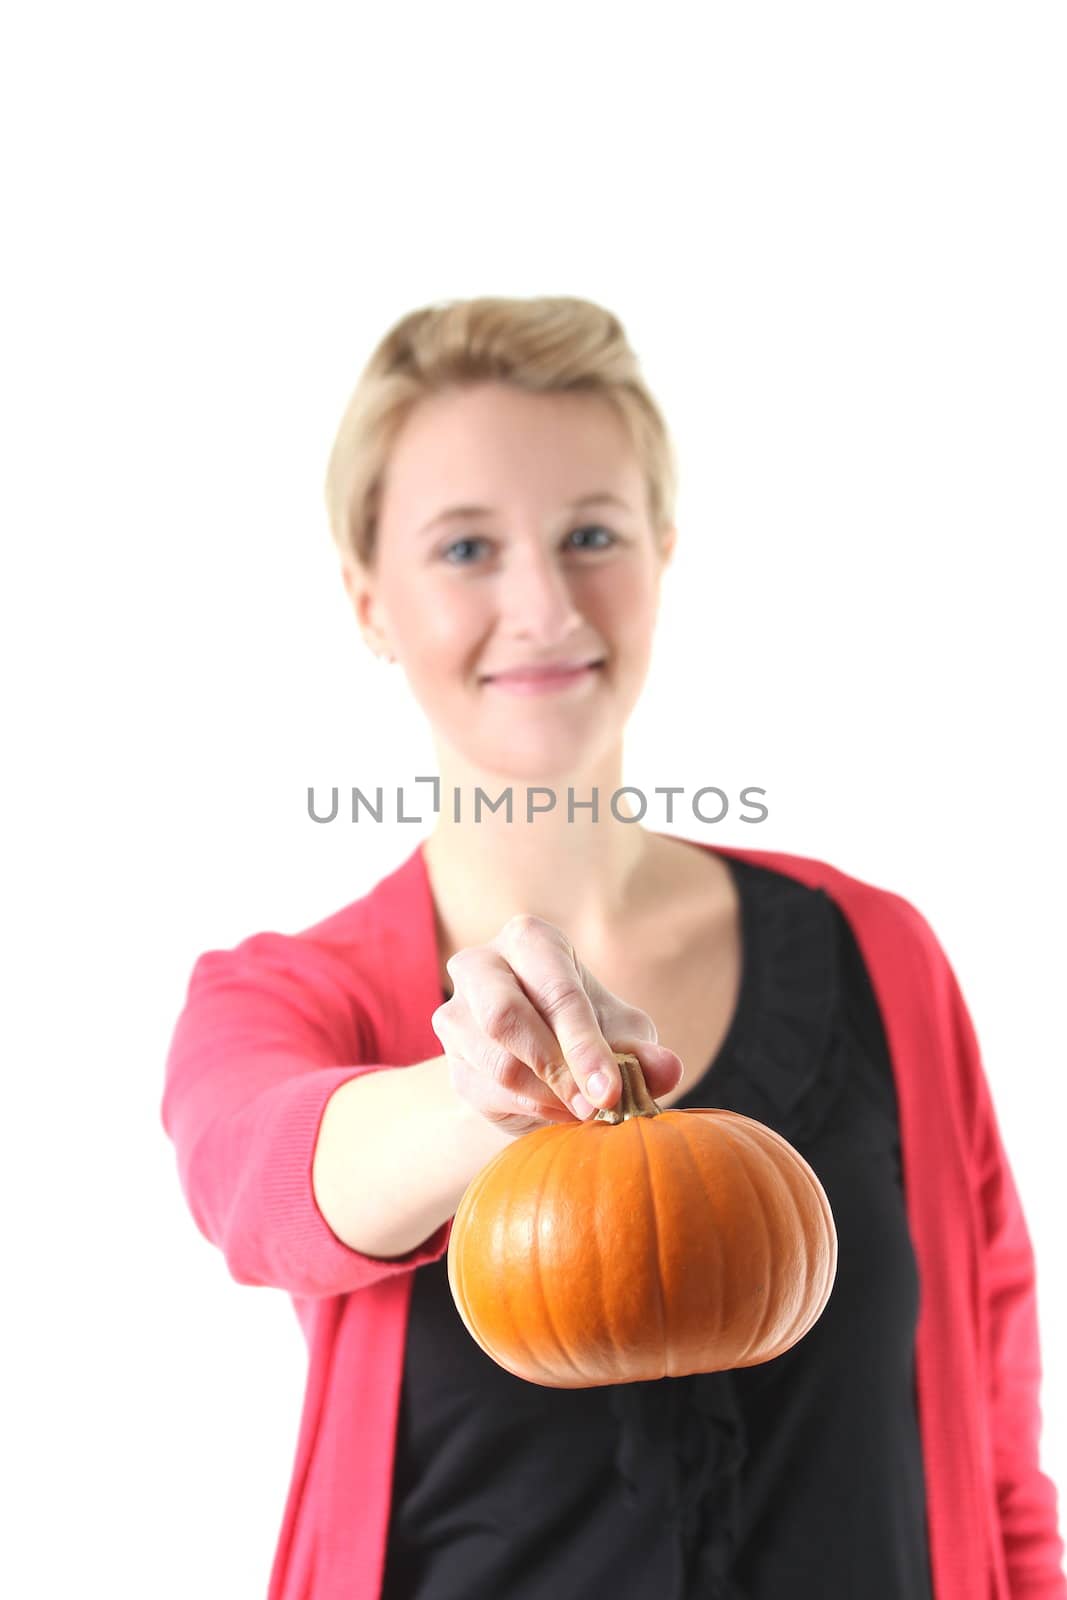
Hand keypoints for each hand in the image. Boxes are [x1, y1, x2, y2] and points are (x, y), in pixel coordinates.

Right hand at [430, 913, 683, 1137]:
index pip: (556, 990)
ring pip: (495, 1061)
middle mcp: (481, 964)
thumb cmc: (588, 1031)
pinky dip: (530, 1110)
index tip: (611, 1091)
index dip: (585, 1044)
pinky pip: (487, 1092)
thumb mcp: (623, 1035)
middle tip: (596, 1106)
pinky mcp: (451, 1059)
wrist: (542, 1063)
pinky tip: (559, 1112)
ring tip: (585, 1110)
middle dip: (556, 1067)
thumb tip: (667, 1068)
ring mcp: (455, 1012)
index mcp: (530, 940)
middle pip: (504, 1016)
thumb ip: (643, 1051)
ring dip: (547, 1095)